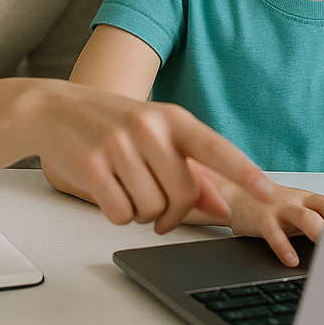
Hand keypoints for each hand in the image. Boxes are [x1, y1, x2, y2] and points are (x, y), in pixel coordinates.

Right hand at [35, 81, 275, 233]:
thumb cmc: (112, 124)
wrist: (54, 109)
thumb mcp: (156, 137)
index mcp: (172, 118)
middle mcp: (149, 128)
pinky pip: (121, 214)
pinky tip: (106, 187)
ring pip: (152, 210)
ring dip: (140, 209)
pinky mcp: (93, 166)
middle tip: (154, 198)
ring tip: (123, 181)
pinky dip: (116, 212)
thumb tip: (222, 204)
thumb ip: (191, 169)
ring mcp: (119, 146)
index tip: (269, 191)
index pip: (216, 148)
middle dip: (172, 210)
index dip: (245, 171)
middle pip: (183, 195)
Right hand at [223, 181, 323, 266]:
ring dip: (318, 230)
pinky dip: (284, 248)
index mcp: (311, 200)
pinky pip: (274, 234)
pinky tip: (292, 261)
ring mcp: (280, 209)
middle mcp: (299, 201)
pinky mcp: (262, 219)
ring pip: (304, 217)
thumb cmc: (274, 209)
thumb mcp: (298, 212)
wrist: (235, 195)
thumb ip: (320, 225)